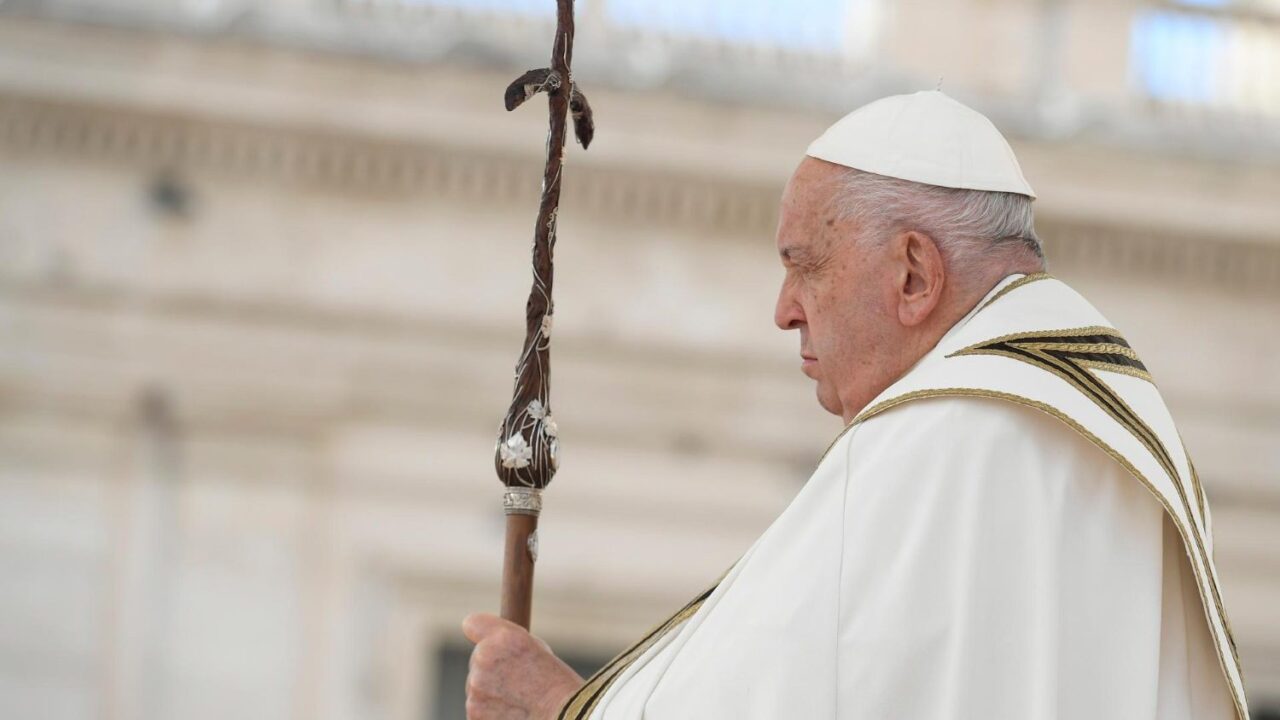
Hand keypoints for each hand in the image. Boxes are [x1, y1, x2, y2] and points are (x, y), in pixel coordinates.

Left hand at [463, 613, 584, 719]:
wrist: (564, 718)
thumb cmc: (557, 685)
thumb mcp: (539, 650)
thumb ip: (510, 644)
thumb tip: (494, 648)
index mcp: (504, 637)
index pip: (473, 623)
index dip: (479, 632)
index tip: (485, 641)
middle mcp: (484, 658)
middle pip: (477, 659)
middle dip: (491, 669)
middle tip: (517, 682)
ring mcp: (475, 687)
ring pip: (476, 686)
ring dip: (490, 692)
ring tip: (519, 701)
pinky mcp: (473, 712)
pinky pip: (477, 708)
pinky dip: (490, 712)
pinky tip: (512, 713)